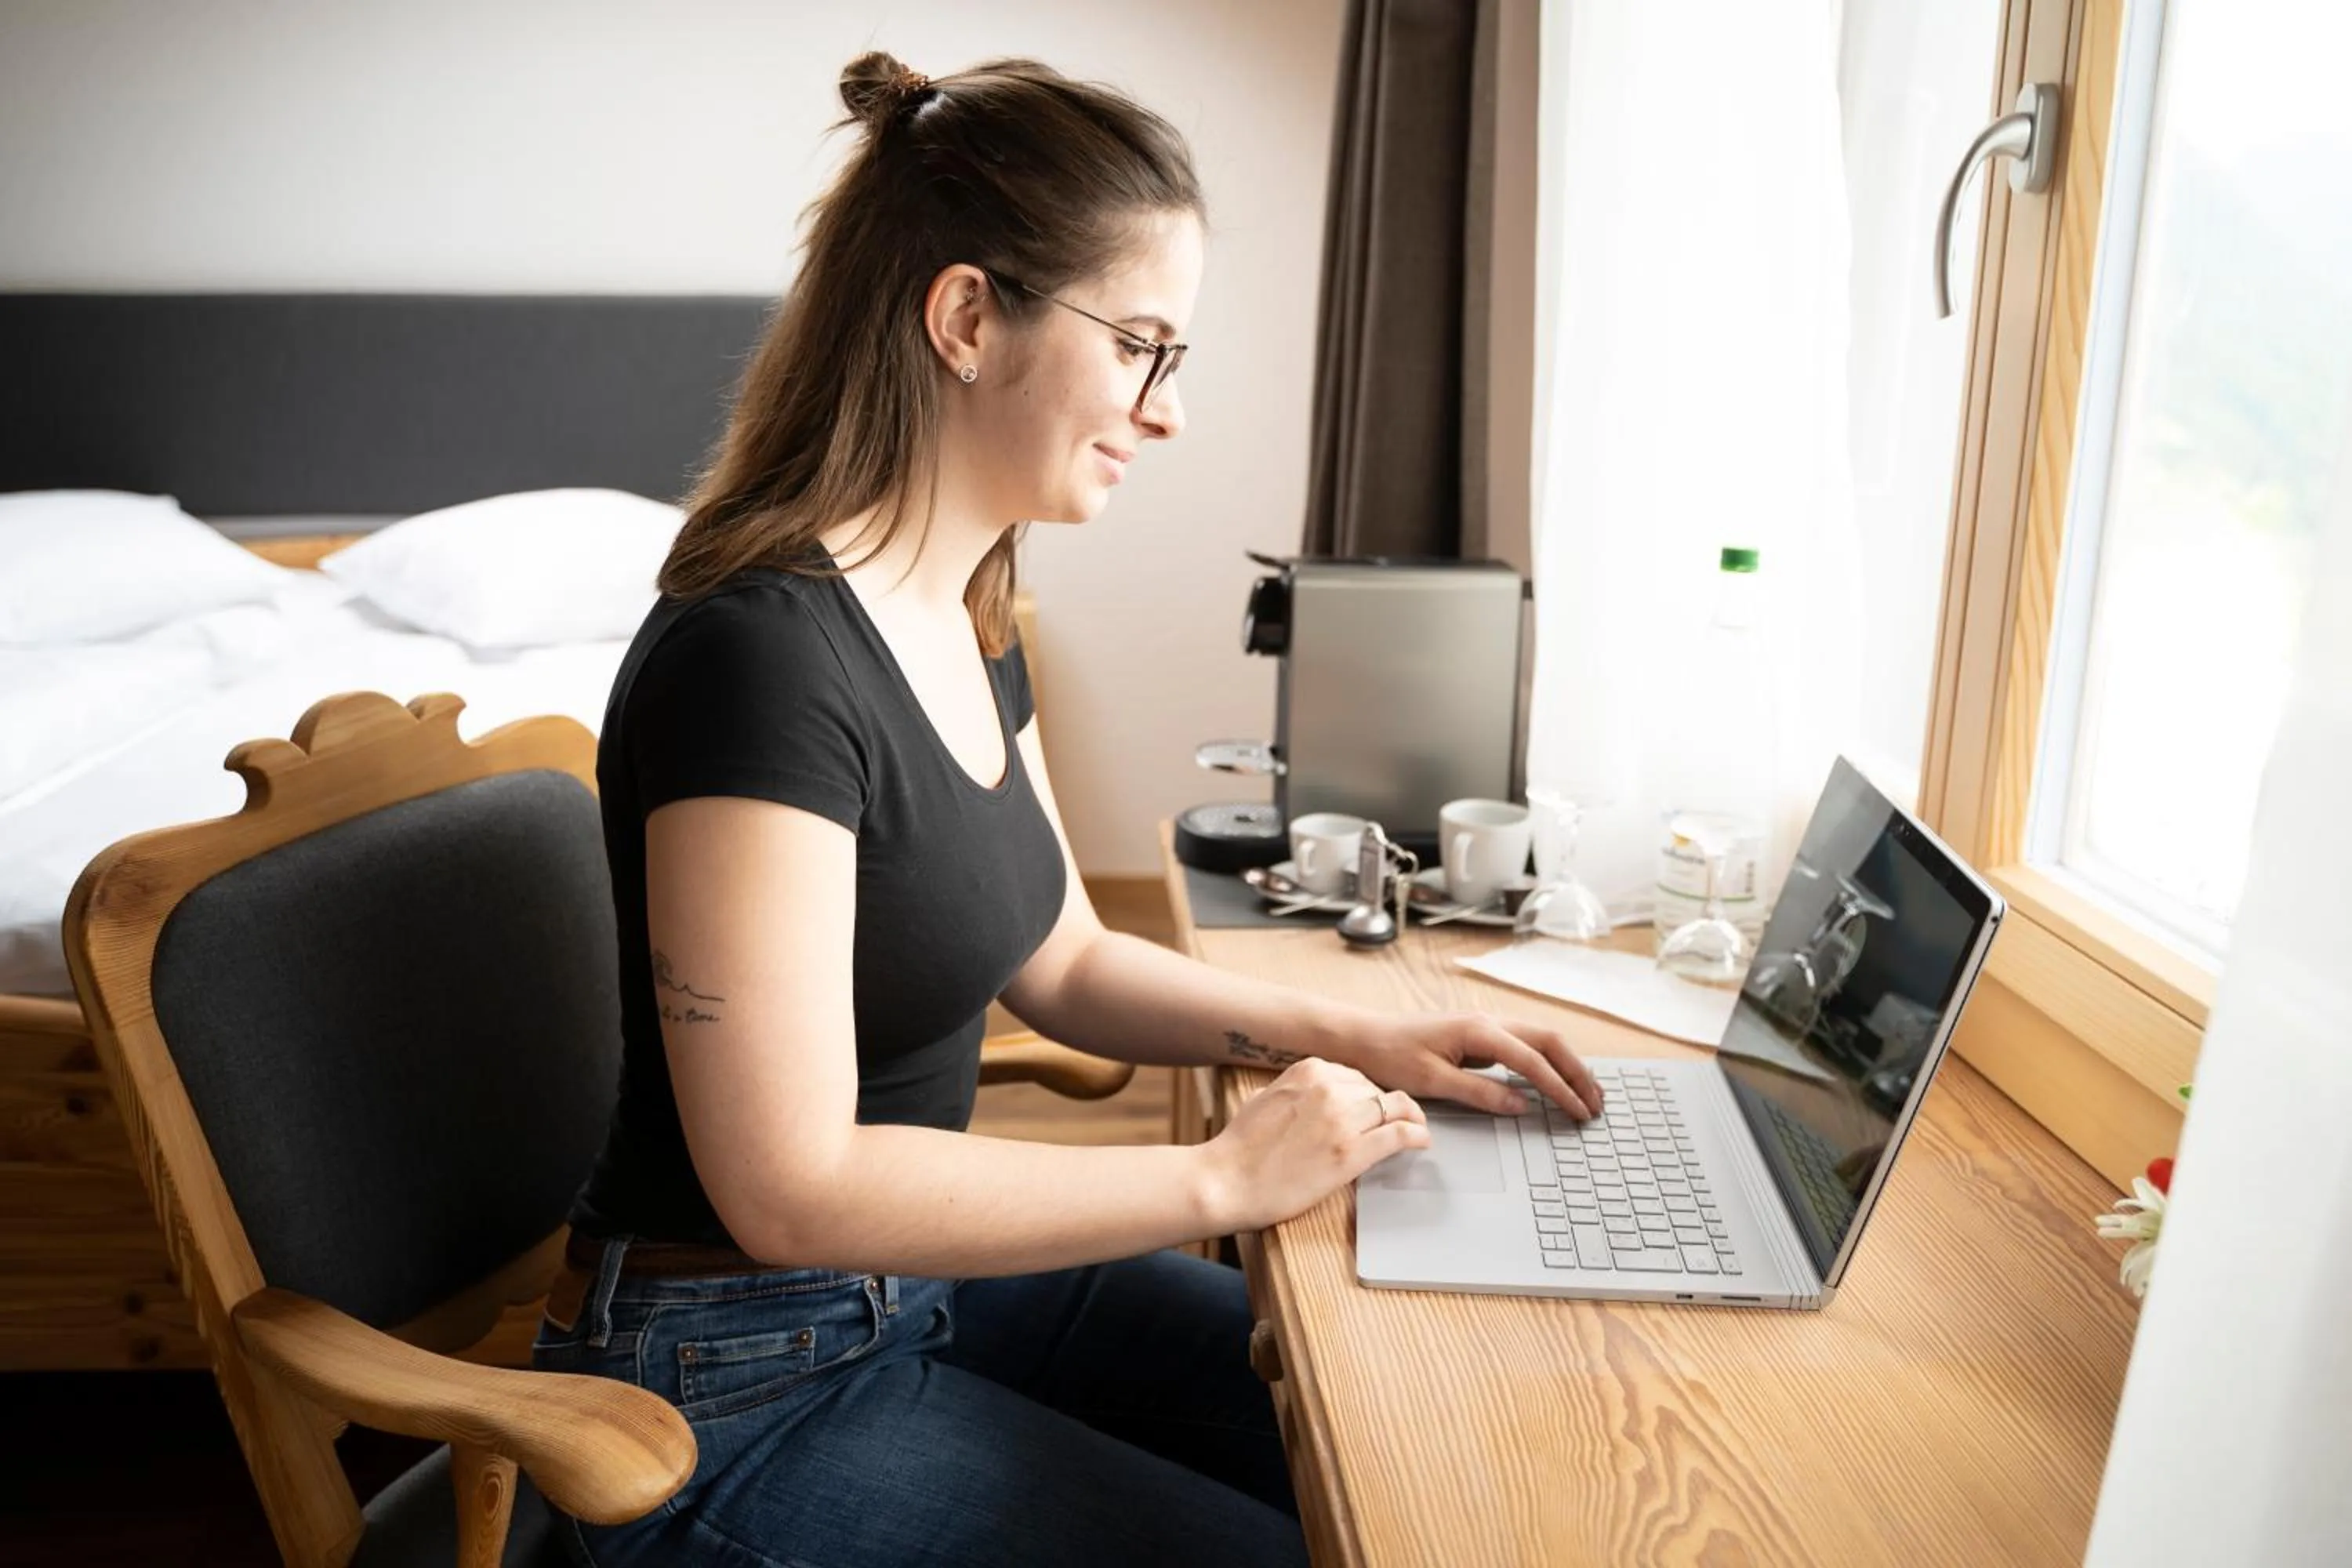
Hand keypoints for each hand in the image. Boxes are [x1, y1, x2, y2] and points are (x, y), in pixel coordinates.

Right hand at [1198, 1058, 1430, 1232]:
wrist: (1226, 1181)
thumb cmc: (1240, 1148)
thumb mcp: (1268, 1099)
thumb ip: (1298, 1091)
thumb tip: (1321, 1096)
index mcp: (1308, 1071)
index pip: (1356, 1076)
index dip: (1368, 1094)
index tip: (1374, 1107)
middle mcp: (1328, 1088)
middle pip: (1378, 1091)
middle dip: (1388, 1107)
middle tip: (1396, 1122)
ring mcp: (1341, 1119)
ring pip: (1396, 1108)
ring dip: (1411, 1118)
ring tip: (1417, 1129)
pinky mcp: (1351, 1153)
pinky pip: (1399, 1135)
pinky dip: (1417, 1136)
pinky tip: (1422, 1142)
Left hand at [1341, 1012, 1604, 1121]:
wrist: (1361, 1036)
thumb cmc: (1389, 1055)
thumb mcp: (1433, 1081)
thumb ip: (1480, 1093)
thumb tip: (1521, 1106)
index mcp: (1479, 1031)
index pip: (1533, 1061)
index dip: (1561, 1088)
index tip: (1580, 1111)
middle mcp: (1488, 1022)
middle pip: (1549, 1042)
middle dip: (1577, 1072)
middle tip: (1597, 1104)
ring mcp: (1485, 1026)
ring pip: (1540, 1041)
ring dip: (1566, 1065)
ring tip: (1587, 1094)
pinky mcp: (1479, 1036)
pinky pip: (1524, 1046)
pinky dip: (1546, 1063)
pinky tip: (1554, 1081)